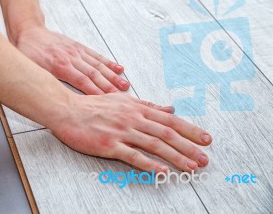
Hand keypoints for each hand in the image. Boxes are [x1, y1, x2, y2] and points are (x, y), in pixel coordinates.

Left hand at [13, 26, 129, 94]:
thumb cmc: (27, 52)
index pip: (82, 82)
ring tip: (124, 84)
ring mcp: (76, 51)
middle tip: (122, 96)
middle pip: (94, 74)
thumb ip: (45, 81)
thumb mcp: (32, 69)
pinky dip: (108, 62)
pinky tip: (118, 68)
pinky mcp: (78, 46)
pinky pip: (95, 55)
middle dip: (109, 86)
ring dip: (112, 76)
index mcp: (59, 66)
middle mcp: (71, 58)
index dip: (96, 92)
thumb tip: (54, 97)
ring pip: (98, 65)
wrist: (28, 31)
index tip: (107, 101)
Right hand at [51, 93, 211, 172]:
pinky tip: (162, 172)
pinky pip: (133, 156)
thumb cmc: (93, 106)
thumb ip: (147, 105)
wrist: (68, 111)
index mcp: (137, 108)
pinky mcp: (109, 145)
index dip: (190, 129)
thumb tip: (169, 107)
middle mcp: (133, 118)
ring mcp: (121, 132)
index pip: (169, 119)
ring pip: (155, 144)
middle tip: (205, 158)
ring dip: (176, 156)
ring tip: (191, 167)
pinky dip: (150, 164)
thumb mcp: (123, 100)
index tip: (206, 138)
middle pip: (167, 133)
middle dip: (189, 146)